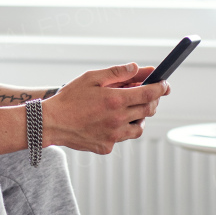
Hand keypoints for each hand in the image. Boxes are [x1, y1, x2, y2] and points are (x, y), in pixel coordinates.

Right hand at [40, 63, 169, 154]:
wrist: (51, 123)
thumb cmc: (69, 98)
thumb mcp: (91, 78)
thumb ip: (116, 72)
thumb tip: (136, 68)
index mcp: (115, 100)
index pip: (149, 93)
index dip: (160, 88)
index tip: (164, 84)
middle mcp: (118, 120)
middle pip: (148, 110)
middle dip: (152, 100)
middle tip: (148, 94)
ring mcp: (114, 136)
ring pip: (139, 127)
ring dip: (139, 117)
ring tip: (128, 109)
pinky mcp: (107, 147)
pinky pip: (123, 137)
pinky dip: (122, 129)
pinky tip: (110, 122)